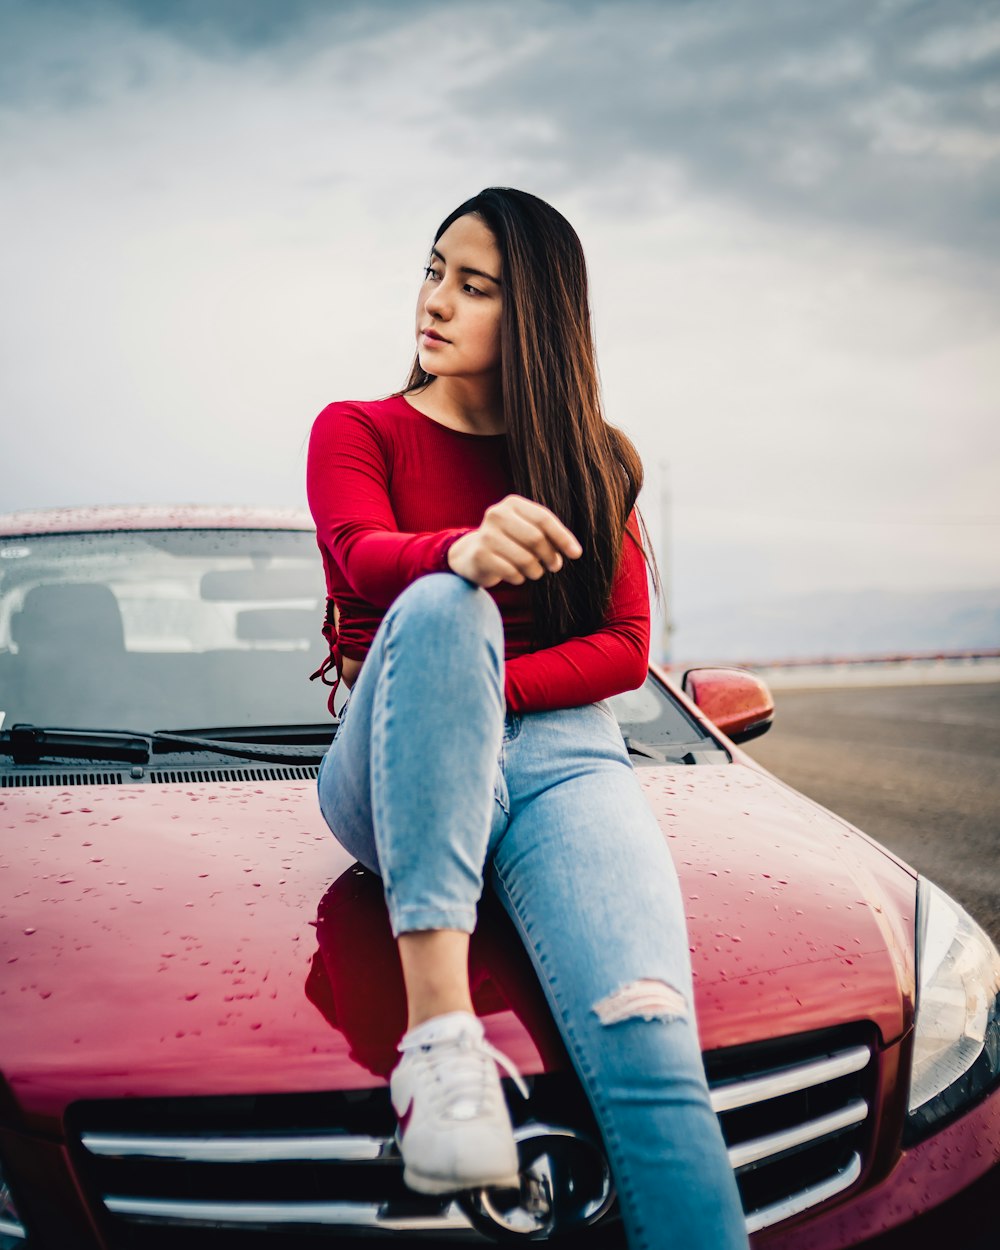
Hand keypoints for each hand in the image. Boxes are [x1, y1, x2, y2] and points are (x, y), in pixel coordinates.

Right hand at [447, 495, 582, 587]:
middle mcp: (496, 514)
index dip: (563, 537)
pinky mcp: (480, 555)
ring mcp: (486, 535)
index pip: (543, 518)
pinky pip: (512, 572)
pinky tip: (517, 576)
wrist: (471, 555)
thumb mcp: (526, 531)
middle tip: (555, 566)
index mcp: (512, 504)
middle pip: (536, 538)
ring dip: (536, 570)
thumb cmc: (508, 542)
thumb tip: (574, 551)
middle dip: (550, 556)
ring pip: (525, 558)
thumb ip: (547, 535)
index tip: (576, 554)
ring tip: (535, 572)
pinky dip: (520, 578)